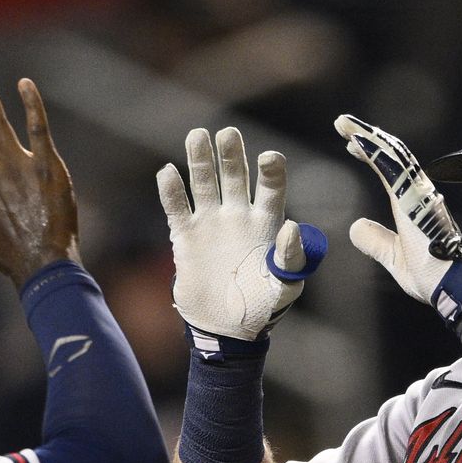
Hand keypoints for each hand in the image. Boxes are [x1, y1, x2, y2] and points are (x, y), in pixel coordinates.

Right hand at [156, 127, 325, 342]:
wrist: (227, 328)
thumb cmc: (263, 307)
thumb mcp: (285, 286)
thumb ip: (291, 258)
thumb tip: (293, 226)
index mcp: (267, 224)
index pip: (271, 189)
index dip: (271, 172)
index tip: (269, 157)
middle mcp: (239, 216)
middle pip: (235, 176)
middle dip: (232, 154)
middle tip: (228, 134)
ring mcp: (211, 223)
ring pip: (205, 183)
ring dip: (200, 160)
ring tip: (197, 136)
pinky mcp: (186, 236)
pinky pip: (177, 208)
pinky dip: (172, 191)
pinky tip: (168, 172)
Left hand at [334, 114, 461, 318]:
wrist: (453, 288)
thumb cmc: (433, 276)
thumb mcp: (394, 258)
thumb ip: (376, 241)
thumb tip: (356, 226)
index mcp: (416, 203)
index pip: (393, 169)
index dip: (373, 153)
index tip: (353, 145)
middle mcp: (420, 192)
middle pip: (391, 154)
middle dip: (366, 136)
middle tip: (342, 123)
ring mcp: (419, 193)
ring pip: (391, 154)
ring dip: (366, 136)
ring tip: (343, 123)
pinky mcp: (414, 200)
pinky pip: (391, 169)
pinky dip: (372, 153)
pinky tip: (355, 142)